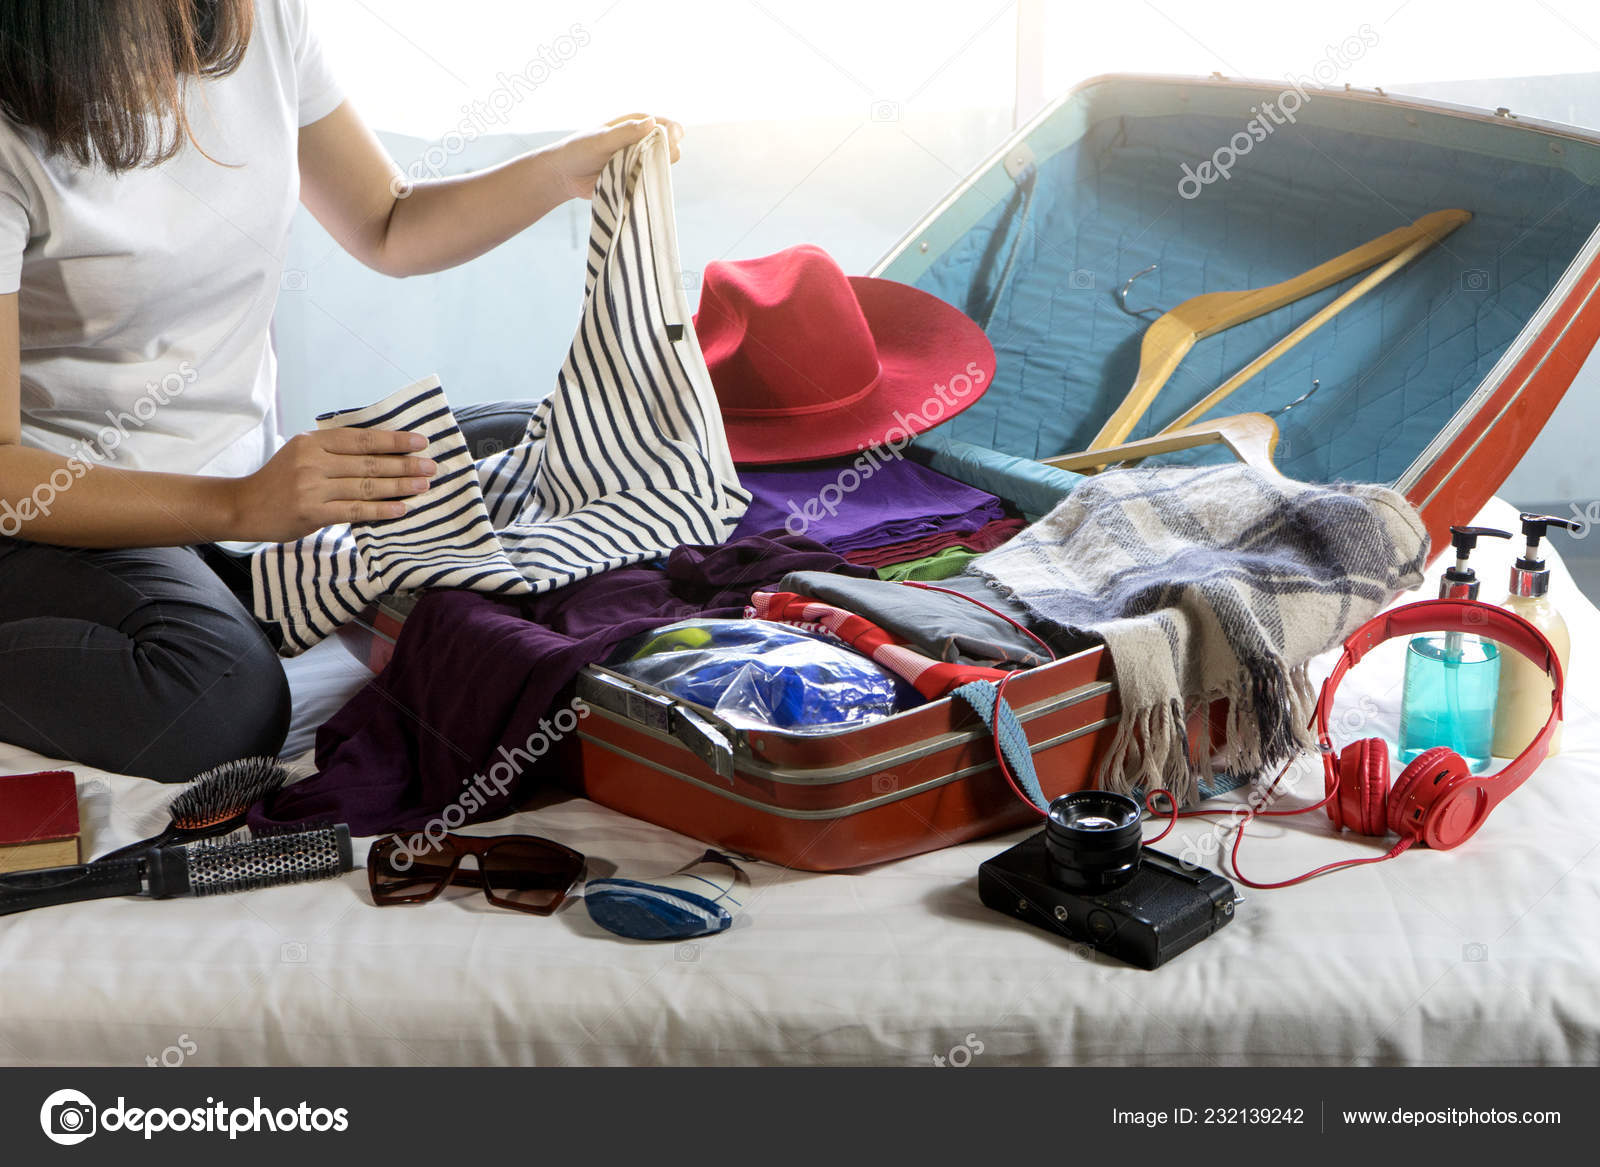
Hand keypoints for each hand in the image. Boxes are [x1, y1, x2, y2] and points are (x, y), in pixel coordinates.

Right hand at [228, 428, 435, 542]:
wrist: (244, 506)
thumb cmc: (279, 481)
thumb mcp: (302, 453)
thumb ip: (334, 450)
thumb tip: (382, 449)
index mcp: (313, 441)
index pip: (362, 438)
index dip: (394, 439)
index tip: (420, 441)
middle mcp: (312, 460)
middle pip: (368, 462)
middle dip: (404, 464)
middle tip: (431, 466)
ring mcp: (311, 487)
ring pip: (365, 486)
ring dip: (399, 486)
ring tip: (423, 486)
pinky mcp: (312, 512)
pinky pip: (355, 510)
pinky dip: (381, 510)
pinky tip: (401, 509)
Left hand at [549, 113, 683, 200]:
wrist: (565, 177)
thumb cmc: (579, 150)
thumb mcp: (601, 139)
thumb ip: (626, 132)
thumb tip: (653, 121)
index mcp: (635, 124)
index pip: (665, 124)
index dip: (673, 132)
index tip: (670, 140)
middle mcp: (641, 141)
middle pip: (670, 145)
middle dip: (669, 151)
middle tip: (656, 158)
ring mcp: (639, 160)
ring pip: (663, 164)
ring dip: (660, 168)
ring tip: (644, 170)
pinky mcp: (635, 178)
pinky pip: (651, 181)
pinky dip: (651, 183)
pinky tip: (644, 184)